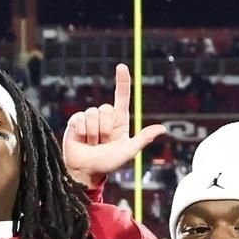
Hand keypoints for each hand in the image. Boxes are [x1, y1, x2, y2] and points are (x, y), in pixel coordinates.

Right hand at [62, 64, 166, 187]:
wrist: (86, 171)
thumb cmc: (108, 163)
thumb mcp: (128, 151)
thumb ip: (143, 139)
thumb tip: (162, 129)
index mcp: (118, 121)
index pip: (121, 96)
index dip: (122, 81)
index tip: (121, 67)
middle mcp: (104, 117)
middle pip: (106, 108)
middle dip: (104, 128)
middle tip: (102, 143)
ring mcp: (89, 118)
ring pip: (92, 113)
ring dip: (93, 133)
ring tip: (92, 143)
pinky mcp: (75, 122)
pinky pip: (79, 119)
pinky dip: (82, 132)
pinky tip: (82, 140)